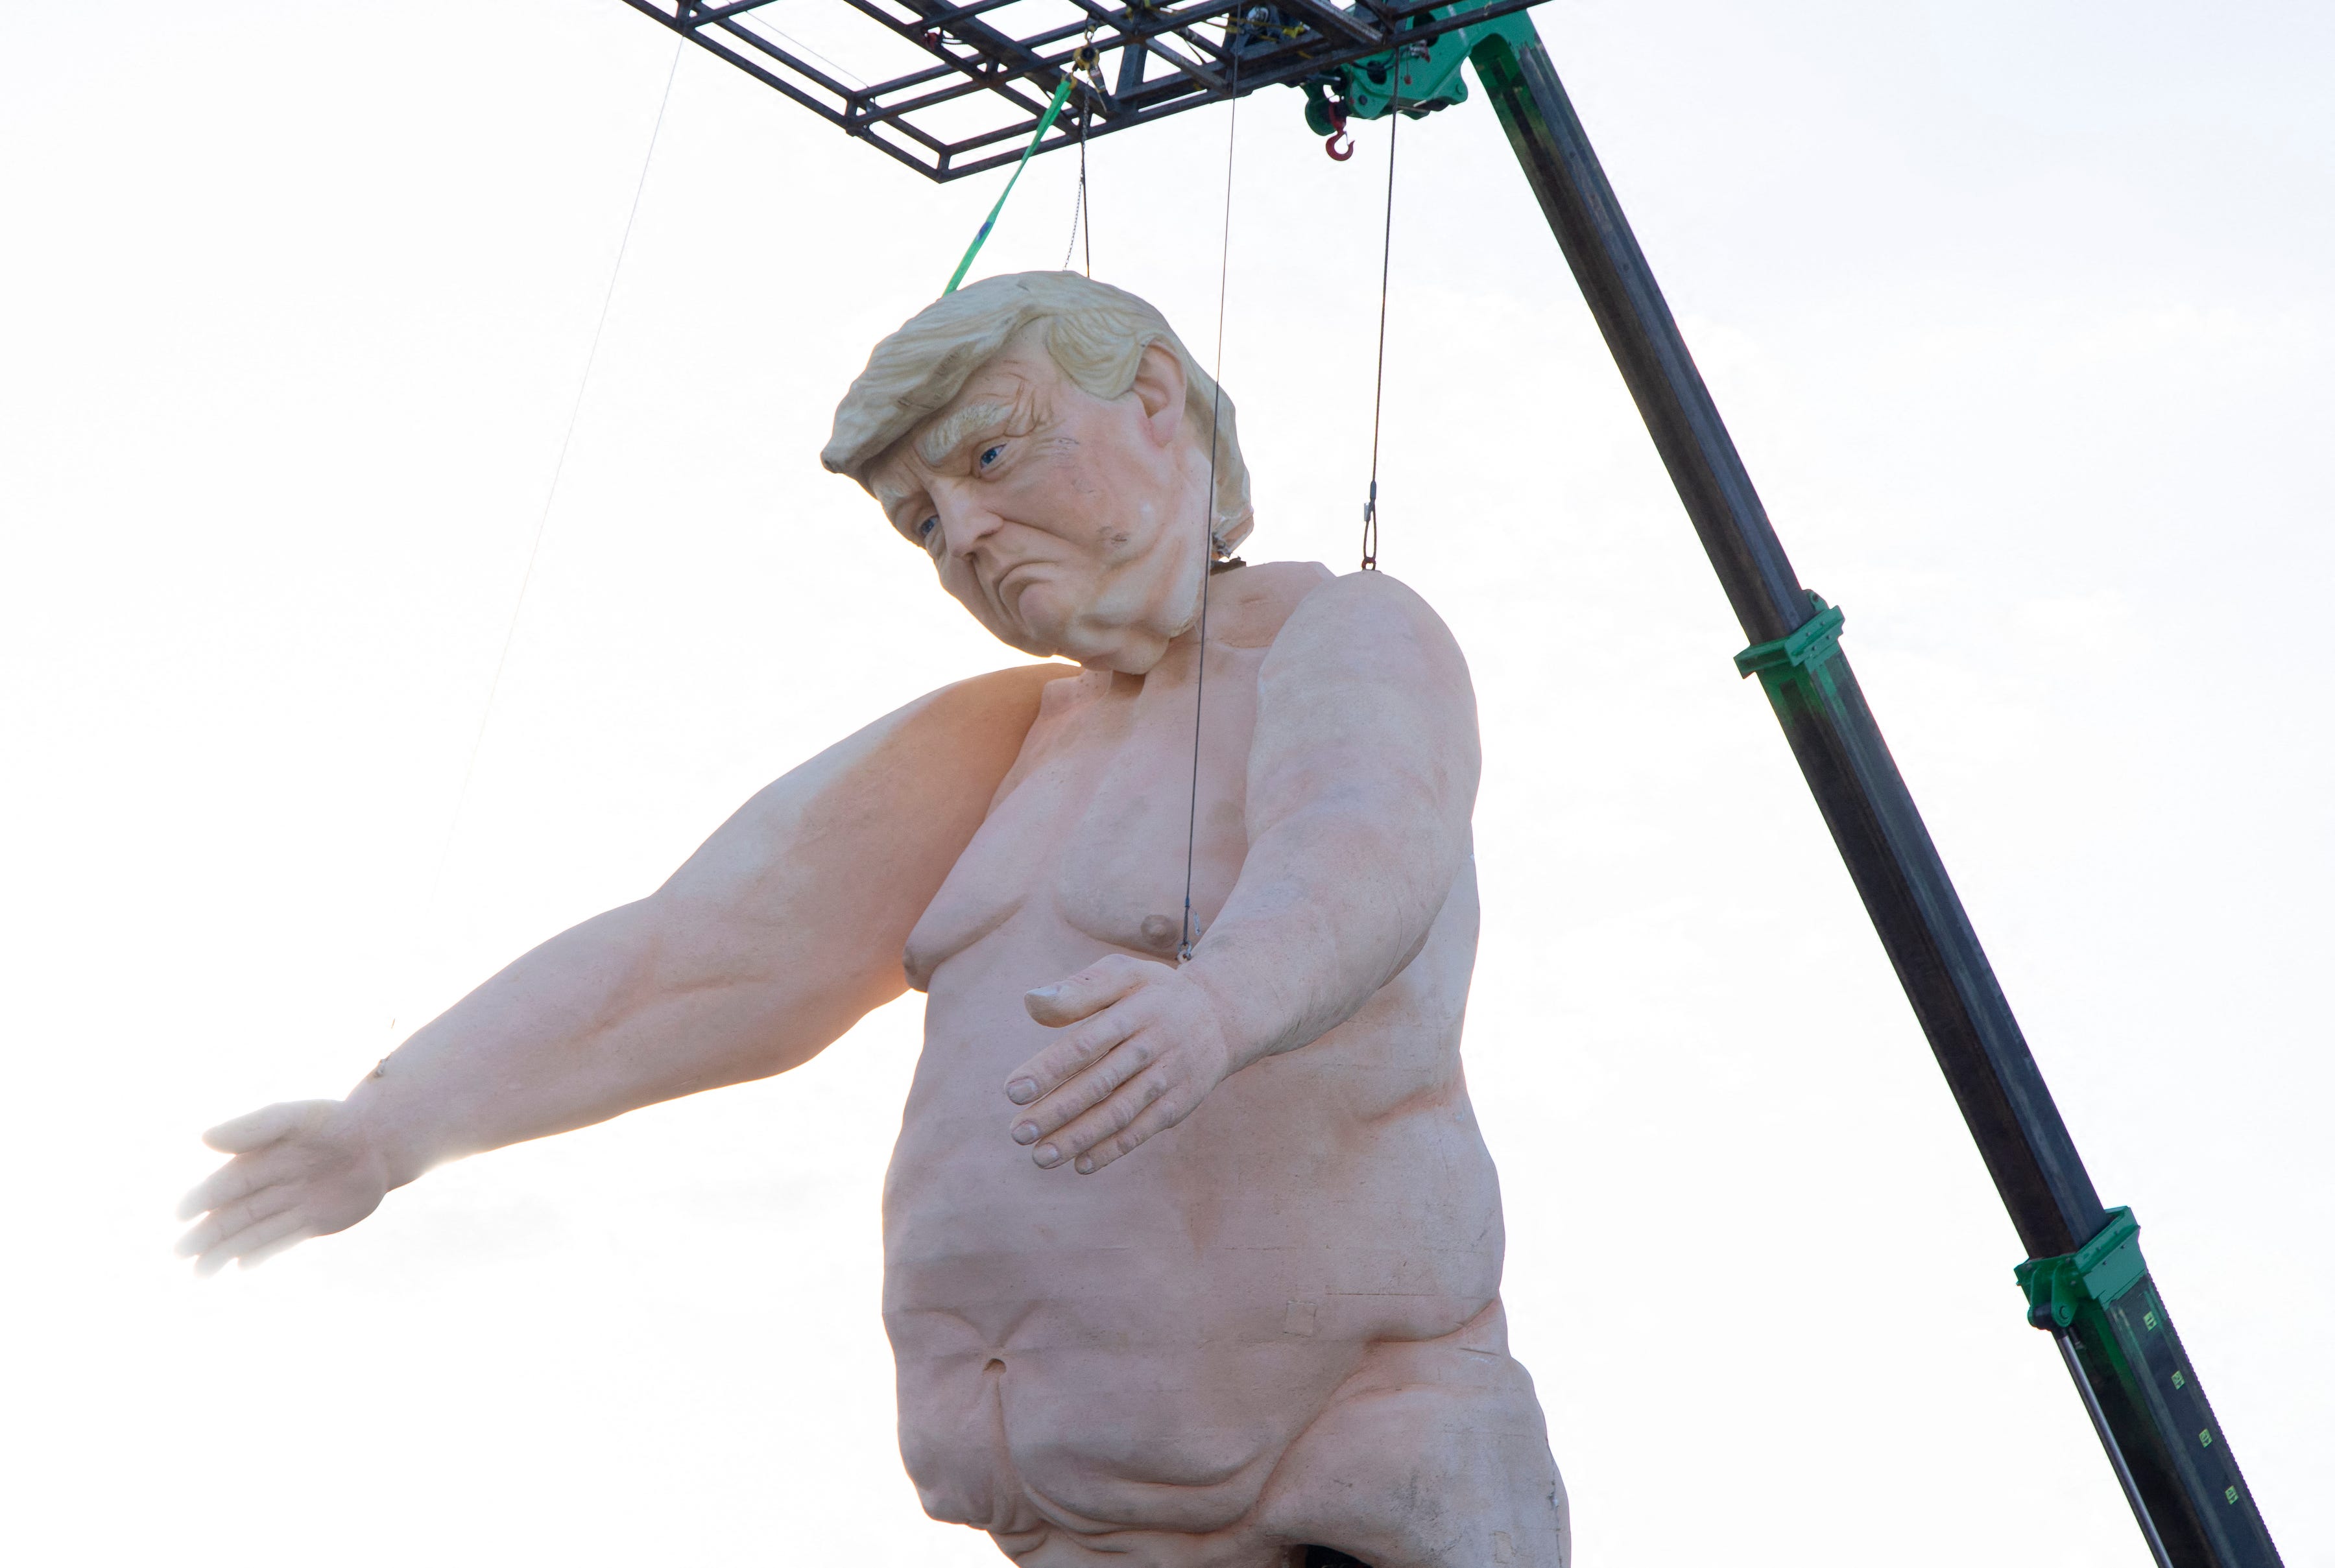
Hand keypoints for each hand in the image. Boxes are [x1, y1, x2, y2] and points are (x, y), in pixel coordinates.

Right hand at [174, 1101, 389, 1275]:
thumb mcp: (299, 1118)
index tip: (182, 1214)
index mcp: (261, 1159)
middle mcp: (271, 1185)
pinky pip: (282, 1240)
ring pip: (252, 1232)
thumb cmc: (338, 1122)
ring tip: (200, 1272)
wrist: (385, 1141)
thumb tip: (205, 1138)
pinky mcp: (314, 1222)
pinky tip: (241, 1266)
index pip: (226, 1183)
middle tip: (179, 1253)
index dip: (203, 1198)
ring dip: (226, 1250)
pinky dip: (263, 1253)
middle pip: (233, 1214)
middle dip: (206, 1233)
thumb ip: (256, 1126)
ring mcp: (291, 1205)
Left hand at [1003, 954, 1241, 1174]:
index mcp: (1135, 1010)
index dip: (1049, 1069)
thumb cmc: (1155, 994)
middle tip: (1018, 1133)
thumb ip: (1079, 989)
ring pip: (1120, 1112)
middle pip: (1099, 1083)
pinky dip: (1114, 1149)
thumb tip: (1030, 1003)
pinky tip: (1081, 1164)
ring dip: (1079, 1137)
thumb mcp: (1124, 974)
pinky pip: (1144, 1129)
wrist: (1223, 1015)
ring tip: (1040, 1157)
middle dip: (1056, 1111)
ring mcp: (1169, 1077)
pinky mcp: (1179, 1104)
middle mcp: (1154, 1045)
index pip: (1086, 1043)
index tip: (1013, 1091)